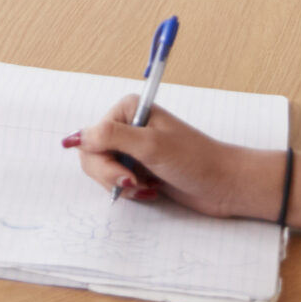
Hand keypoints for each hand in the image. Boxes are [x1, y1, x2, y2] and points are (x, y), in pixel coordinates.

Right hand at [66, 98, 284, 220]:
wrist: (223, 184)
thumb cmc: (194, 160)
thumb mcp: (151, 145)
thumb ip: (111, 137)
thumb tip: (77, 137)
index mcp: (127, 110)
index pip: (90, 137)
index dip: (101, 160)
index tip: (127, 173)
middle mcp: (126, 126)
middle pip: (92, 156)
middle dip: (111, 176)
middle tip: (135, 183)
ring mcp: (132, 149)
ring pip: (102, 172)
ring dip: (122, 186)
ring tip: (146, 187)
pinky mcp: (139, 168)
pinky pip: (117, 183)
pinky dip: (131, 192)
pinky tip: (151, 190)